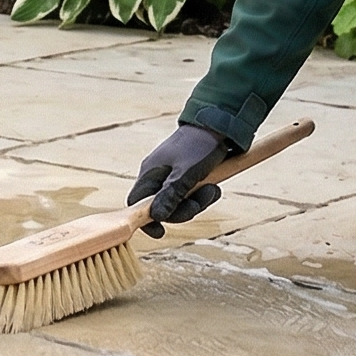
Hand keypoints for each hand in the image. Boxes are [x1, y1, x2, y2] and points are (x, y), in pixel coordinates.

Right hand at [128, 123, 230, 237]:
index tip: (161, 232)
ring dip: (198, 201)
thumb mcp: (186, 173)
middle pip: (162, 207)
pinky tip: (214, 185)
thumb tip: (155, 217)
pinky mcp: (187, 175)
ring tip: (213, 189)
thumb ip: (170, 195)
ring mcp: (172, 176)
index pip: (137, 203)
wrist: (219, 124)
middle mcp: (158, 176)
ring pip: (179, 202)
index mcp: (150, 173)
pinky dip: (202, 193)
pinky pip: (190, 194)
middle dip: (184, 209)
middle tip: (203, 197)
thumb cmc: (199, 145)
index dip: (146, 221)